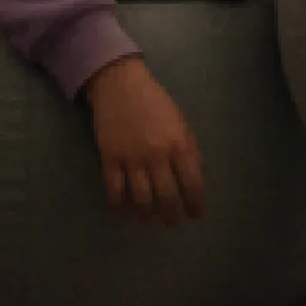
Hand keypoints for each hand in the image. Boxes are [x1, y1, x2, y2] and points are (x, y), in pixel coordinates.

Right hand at [84, 56, 205, 223]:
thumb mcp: (181, 122)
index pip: (192, 184)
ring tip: (150, 218)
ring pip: (141, 200)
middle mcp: (156, 155)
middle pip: (167, 197)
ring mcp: (131, 158)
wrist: (120, 84)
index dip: (196, 204)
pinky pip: (115, 191)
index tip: (196, 214)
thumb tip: (195, 178)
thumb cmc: (155, 102)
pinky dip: (120, 206)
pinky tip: (125, 210)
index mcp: (178, 144)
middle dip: (172, 215)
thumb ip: (190, 149)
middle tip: (172, 220)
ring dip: (147, 214)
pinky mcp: (109, 159)